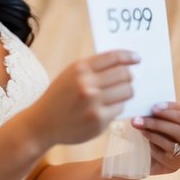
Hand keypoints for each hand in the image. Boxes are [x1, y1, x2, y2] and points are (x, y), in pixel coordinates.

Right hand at [21, 50, 138, 149]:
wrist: (42, 123)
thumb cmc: (59, 97)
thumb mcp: (70, 75)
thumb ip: (93, 68)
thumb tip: (123, 63)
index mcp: (80, 68)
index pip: (114, 57)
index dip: (129, 56)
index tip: (137, 58)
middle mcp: (87, 84)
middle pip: (124, 74)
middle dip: (129, 76)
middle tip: (129, 79)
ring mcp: (94, 103)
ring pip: (127, 92)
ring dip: (126, 92)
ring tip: (118, 94)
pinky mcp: (99, 121)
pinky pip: (120, 108)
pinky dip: (117, 107)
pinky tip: (107, 108)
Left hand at [131, 102, 179, 175]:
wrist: (149, 152)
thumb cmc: (157, 128)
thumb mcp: (162, 117)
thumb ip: (160, 112)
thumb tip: (145, 108)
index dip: (173, 112)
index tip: (154, 108)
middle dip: (158, 123)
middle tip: (139, 118)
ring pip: (172, 144)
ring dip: (152, 134)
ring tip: (139, 127)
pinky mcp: (175, 165)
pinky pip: (163, 155)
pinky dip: (152, 147)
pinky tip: (144, 142)